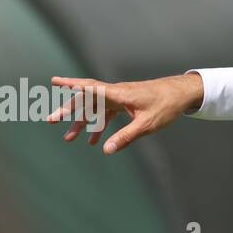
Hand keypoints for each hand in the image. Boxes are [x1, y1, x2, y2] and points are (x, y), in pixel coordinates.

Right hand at [46, 72, 203, 154]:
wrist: (181, 94)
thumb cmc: (166, 106)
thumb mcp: (146, 125)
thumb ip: (125, 137)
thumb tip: (106, 151)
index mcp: (118, 94)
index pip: (90, 88)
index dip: (71, 85)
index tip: (54, 81)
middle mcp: (115, 93)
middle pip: (87, 100)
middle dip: (68, 110)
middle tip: (51, 120)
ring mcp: (120, 98)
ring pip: (95, 109)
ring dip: (82, 122)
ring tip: (69, 138)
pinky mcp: (125, 103)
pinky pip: (107, 114)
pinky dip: (99, 126)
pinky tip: (95, 141)